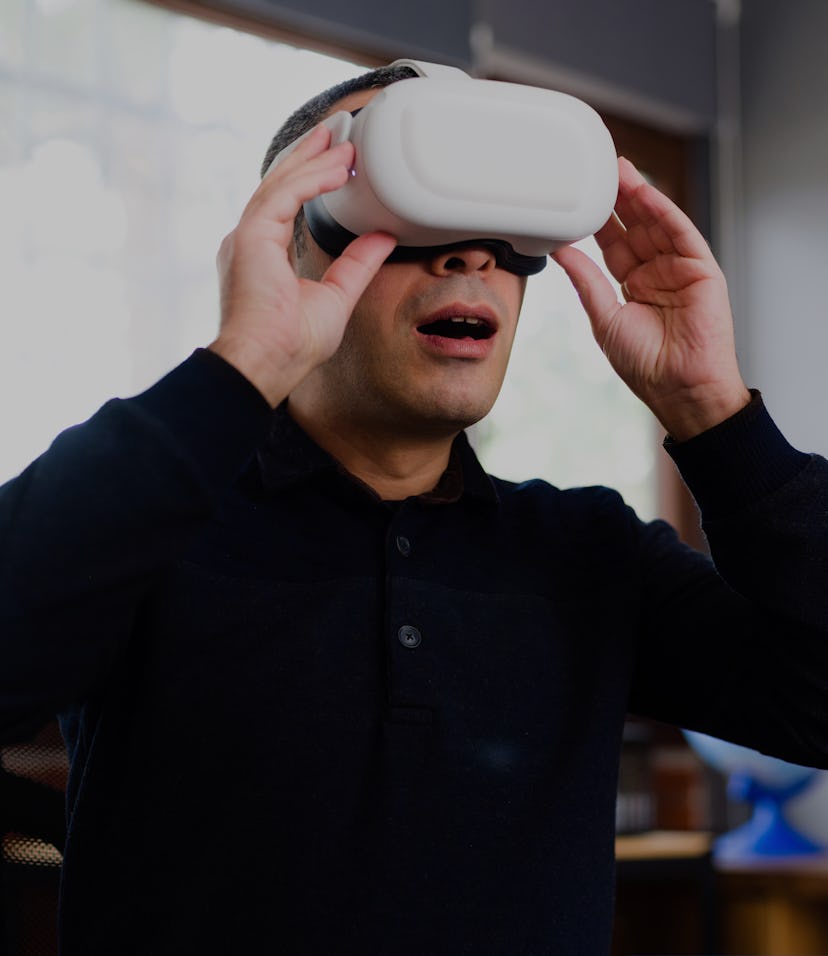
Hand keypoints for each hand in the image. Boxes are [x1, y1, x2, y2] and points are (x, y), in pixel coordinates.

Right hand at [209, 125, 396, 406]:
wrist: (266, 364)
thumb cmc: (291, 346)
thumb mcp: (336, 297)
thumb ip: (356, 265)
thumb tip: (382, 237)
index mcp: (263, 255)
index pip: (287, 205)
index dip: (311, 180)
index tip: (336, 163)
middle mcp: (249, 242)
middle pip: (280, 185)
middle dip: (309, 157)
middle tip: (335, 134)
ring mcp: (246, 238)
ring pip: (281, 184)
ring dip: (313, 160)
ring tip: (342, 143)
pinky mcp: (250, 237)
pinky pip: (283, 195)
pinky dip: (310, 180)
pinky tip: (336, 169)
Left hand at [553, 157, 749, 439]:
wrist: (678, 387)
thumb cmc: (644, 363)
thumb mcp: (604, 317)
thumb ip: (586, 280)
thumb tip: (560, 251)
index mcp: (632, 285)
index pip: (612, 243)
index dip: (597, 219)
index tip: (579, 195)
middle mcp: (656, 272)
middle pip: (634, 226)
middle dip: (616, 198)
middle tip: (598, 169)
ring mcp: (679, 268)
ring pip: (656, 224)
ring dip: (638, 196)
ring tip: (618, 170)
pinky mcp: (702, 269)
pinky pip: (681, 233)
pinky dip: (663, 212)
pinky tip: (645, 193)